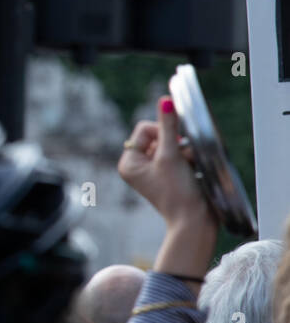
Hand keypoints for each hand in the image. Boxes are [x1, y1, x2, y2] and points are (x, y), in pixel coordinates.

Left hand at [119, 96, 215, 283]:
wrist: (195, 221)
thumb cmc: (179, 191)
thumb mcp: (171, 154)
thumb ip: (169, 126)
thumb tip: (165, 100)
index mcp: (128, 162)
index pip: (144, 129)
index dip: (162, 132)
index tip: (173, 148)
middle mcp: (137, 166)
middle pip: (159, 136)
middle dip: (176, 145)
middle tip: (182, 161)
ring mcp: (153, 172)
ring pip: (172, 145)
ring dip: (185, 152)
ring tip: (189, 168)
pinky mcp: (169, 176)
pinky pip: (179, 156)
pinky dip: (189, 159)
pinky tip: (193, 172)